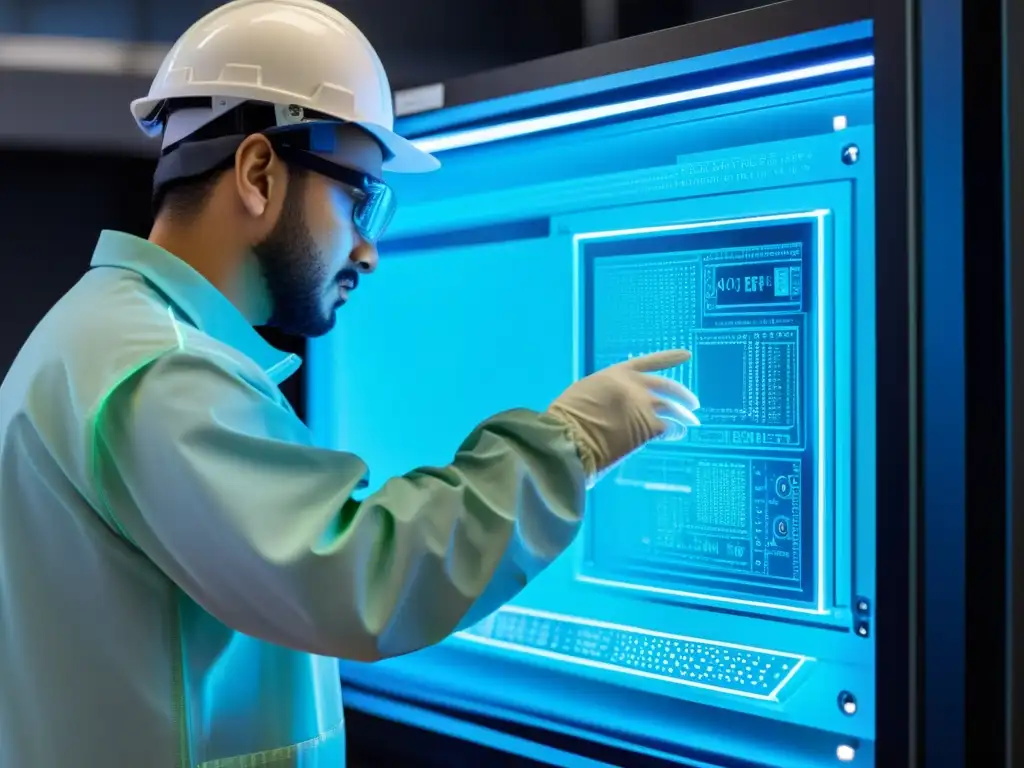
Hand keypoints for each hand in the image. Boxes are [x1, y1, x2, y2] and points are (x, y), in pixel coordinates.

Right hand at [547, 350, 699, 487]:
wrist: (571, 437)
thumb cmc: (568, 417)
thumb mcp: (586, 393)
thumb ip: (606, 393)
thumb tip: (615, 404)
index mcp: (617, 374)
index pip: (648, 362)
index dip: (669, 358)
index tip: (686, 354)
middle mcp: (635, 387)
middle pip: (668, 387)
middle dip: (683, 395)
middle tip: (694, 403)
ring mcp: (644, 407)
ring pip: (673, 409)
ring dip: (685, 416)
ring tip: (692, 422)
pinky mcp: (648, 428)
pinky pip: (669, 428)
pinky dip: (676, 432)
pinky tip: (678, 435)